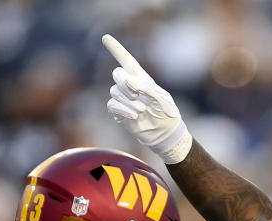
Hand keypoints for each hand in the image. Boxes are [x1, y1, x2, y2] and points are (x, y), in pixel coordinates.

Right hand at [102, 34, 192, 163]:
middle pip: (117, 74)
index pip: (126, 60)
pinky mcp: (118, 111)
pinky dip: (123, 110)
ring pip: (114, 91)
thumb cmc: (166, 113)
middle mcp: (129, 85)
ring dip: (129, 101)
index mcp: (141, 78)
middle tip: (137, 92)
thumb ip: (148, 89)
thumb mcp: (162, 99)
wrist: (164, 133)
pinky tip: (135, 116)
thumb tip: (130, 83)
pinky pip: (112, 105)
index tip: (105, 37)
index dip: (116, 49)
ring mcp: (123, 98)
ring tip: (142, 110)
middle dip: (125, 82)